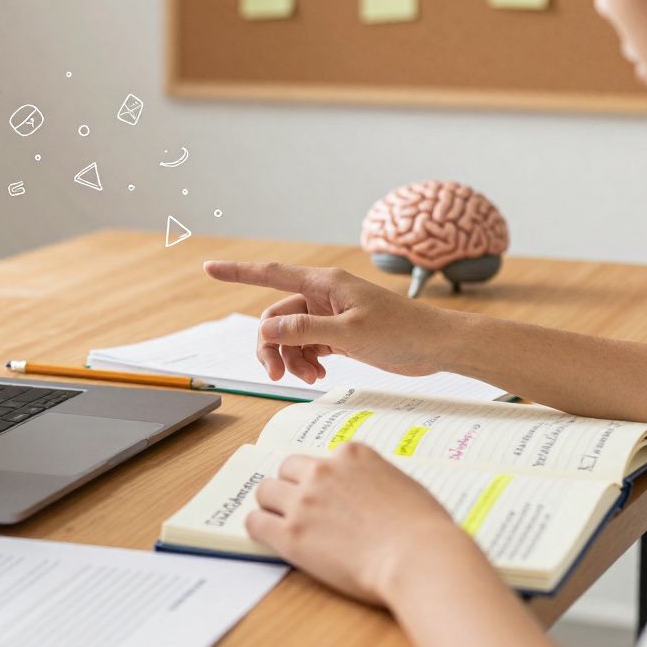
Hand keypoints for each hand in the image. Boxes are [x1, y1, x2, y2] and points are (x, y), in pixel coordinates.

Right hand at [203, 261, 462, 382]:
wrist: (437, 346)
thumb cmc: (401, 333)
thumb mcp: (349, 334)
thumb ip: (305, 331)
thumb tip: (267, 329)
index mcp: (324, 283)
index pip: (270, 274)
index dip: (237, 272)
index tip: (209, 268)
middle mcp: (323, 295)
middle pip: (276, 317)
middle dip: (272, 346)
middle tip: (274, 375)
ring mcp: (331, 315)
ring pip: (291, 335)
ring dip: (291, 358)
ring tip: (310, 378)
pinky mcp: (340, 333)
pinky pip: (308, 345)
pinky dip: (307, 361)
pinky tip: (319, 375)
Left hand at [248, 443, 464, 604]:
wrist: (418, 557)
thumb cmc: (423, 528)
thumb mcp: (402, 485)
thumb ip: (375, 480)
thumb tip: (368, 493)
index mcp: (352, 455)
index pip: (319, 458)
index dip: (320, 479)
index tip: (324, 495)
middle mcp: (323, 470)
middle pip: (287, 469)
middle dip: (291, 487)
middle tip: (300, 509)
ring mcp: (304, 501)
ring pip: (265, 491)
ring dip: (272, 505)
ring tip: (281, 522)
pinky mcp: (291, 534)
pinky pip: (256, 522)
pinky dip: (259, 527)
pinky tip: (269, 537)